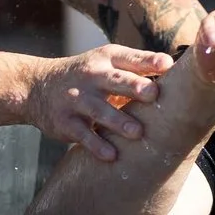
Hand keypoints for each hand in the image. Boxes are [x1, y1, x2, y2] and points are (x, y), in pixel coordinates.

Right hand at [24, 45, 174, 159]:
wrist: (37, 87)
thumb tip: (177, 69)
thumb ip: (138, 65)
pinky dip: (97, 146)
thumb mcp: (106, 62)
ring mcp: (77, 99)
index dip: (149, 62)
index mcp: (106, 59)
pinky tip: (112, 155)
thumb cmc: (86, 75)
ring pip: (100, 110)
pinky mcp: (66, 122)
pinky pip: (83, 135)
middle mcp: (91, 76)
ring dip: (119, 122)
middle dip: (135, 87)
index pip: (130, 59)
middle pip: (115, 80)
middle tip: (154, 95)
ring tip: (138, 133)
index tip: (168, 66)